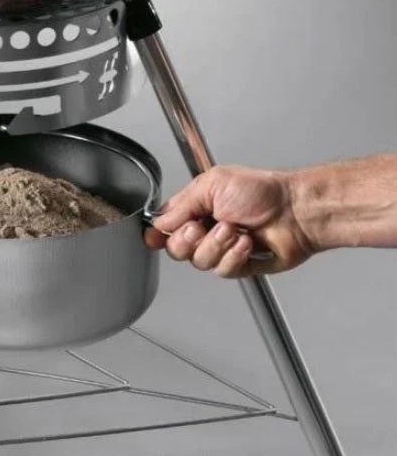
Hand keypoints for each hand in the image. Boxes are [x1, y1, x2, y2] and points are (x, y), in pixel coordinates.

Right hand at [144, 166, 314, 277]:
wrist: (296, 211)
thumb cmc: (263, 191)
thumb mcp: (213, 184)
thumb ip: (181, 204)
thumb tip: (158, 221)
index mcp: (195, 207)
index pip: (164, 227)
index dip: (157, 235)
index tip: (158, 236)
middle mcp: (205, 229)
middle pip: (176, 250)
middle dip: (189, 240)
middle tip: (204, 227)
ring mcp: (221, 249)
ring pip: (199, 262)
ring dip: (217, 245)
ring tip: (235, 230)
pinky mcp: (238, 265)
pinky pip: (222, 271)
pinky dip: (234, 256)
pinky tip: (247, 243)